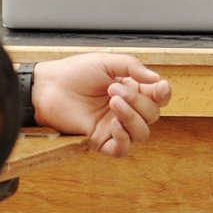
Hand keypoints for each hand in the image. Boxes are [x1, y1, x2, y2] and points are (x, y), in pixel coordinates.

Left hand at [31, 54, 171, 156]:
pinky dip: (124, 138)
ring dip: (132, 118)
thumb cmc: (75, 72)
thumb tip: (158, 80)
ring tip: (113, 102)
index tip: (159, 87)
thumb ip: (133, 68)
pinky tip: (113, 124)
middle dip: (138, 102)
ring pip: (142, 133)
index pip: (159, 97)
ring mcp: (114, 127)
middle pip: (152, 115)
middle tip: (114, 90)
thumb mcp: (107, 62)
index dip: (163, 94)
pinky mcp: (100, 141)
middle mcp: (126, 110)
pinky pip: (123, 150)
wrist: (49, 86)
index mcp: (132, 90)